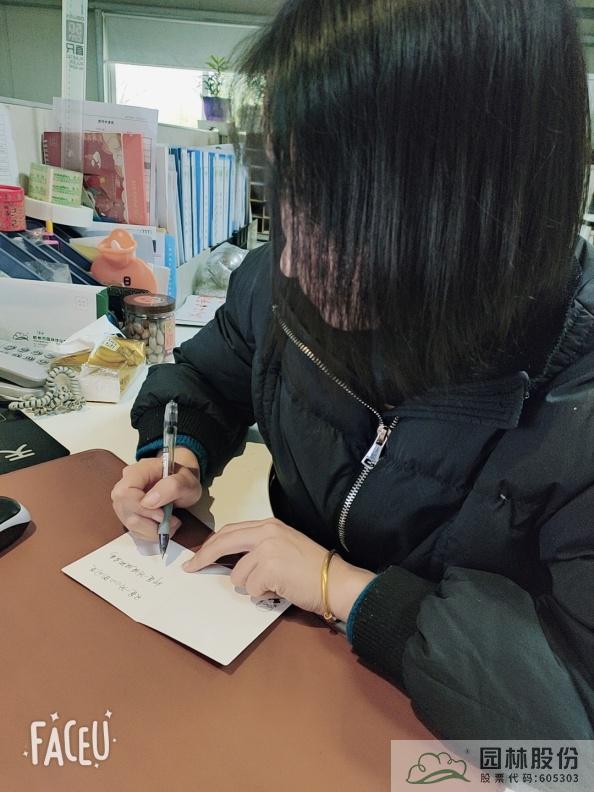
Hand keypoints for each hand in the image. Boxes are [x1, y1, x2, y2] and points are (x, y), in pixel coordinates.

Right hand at [110, 447, 201, 541]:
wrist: (183, 481)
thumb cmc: (183, 478)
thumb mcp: (186, 481)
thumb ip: (170, 487)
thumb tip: (148, 502)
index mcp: (138, 471)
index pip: (124, 493)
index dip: (141, 508)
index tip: (162, 514)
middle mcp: (126, 485)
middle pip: (125, 510)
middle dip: (149, 522)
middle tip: (171, 519)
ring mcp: (126, 500)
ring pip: (129, 523)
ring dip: (152, 529)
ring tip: (171, 522)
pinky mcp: (129, 513)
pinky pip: (134, 529)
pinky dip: (151, 533)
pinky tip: (163, 525)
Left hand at [181, 518, 375, 620]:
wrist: (336, 581)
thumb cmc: (312, 569)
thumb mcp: (284, 546)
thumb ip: (258, 547)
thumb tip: (231, 561)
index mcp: (269, 525)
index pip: (230, 531)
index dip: (211, 544)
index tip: (198, 556)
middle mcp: (267, 532)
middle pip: (223, 542)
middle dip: (204, 557)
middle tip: (191, 568)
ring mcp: (267, 549)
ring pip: (238, 574)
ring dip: (250, 586)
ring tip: (272, 585)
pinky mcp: (269, 567)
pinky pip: (251, 588)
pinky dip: (262, 594)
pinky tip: (279, 590)